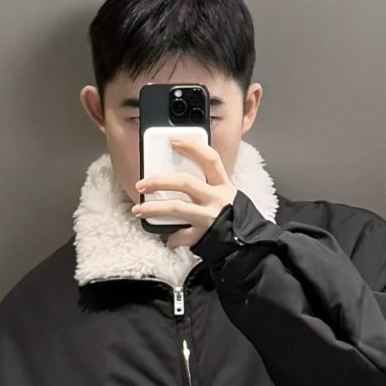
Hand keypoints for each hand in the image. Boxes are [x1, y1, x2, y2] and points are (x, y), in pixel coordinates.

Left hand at [129, 129, 236, 250]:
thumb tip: (179, 179)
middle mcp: (216, 198)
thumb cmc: (233, 217)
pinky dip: (172, 238)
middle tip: (142, 183)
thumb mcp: (227, 195)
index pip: (209, 159)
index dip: (192, 146)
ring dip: (154, 208)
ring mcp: (209, 218)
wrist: (248, 244)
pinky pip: (182, 235)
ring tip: (138, 209)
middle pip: (185, 182)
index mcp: (223, 185)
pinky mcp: (203, 236)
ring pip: (176, 208)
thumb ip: (209, 185)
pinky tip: (168, 238)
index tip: (173, 140)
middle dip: (160, 180)